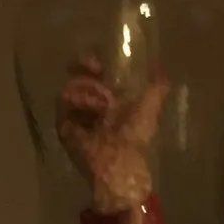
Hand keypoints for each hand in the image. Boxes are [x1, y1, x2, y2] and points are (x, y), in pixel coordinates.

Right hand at [56, 55, 169, 213]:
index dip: (90, 64)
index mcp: (109, 101)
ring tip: (102, 105)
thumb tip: (161, 68)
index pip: (93, 75)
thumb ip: (157, 87)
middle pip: (77, 79)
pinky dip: (75, 105)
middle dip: (84, 74)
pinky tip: (91, 110)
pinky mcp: (65, 128)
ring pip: (68, 90)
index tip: (95, 64)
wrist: (121, 160)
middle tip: (95, 73)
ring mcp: (76, 118)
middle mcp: (91, 108)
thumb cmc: (136, 135)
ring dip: (86, 91)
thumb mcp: (149, 107)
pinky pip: (62, 108)